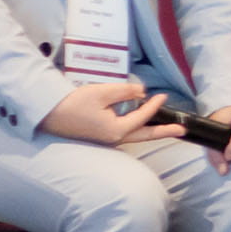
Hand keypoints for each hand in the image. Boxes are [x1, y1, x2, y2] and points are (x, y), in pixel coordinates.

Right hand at [43, 82, 178, 146]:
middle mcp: (114, 138)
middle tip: (183, 130)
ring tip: (167, 127)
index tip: (163, 95)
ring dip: (151, 130)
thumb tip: (141, 92)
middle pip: (145, 135)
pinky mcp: (100, 136)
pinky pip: (123, 132)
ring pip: (134, 135)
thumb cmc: (72, 103)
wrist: (47, 114)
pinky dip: (135, 128)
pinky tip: (140, 122)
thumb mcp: (101, 92)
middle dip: (165, 132)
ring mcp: (107, 139)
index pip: (142, 117)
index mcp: (116, 130)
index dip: (154, 106)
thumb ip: (124, 92)